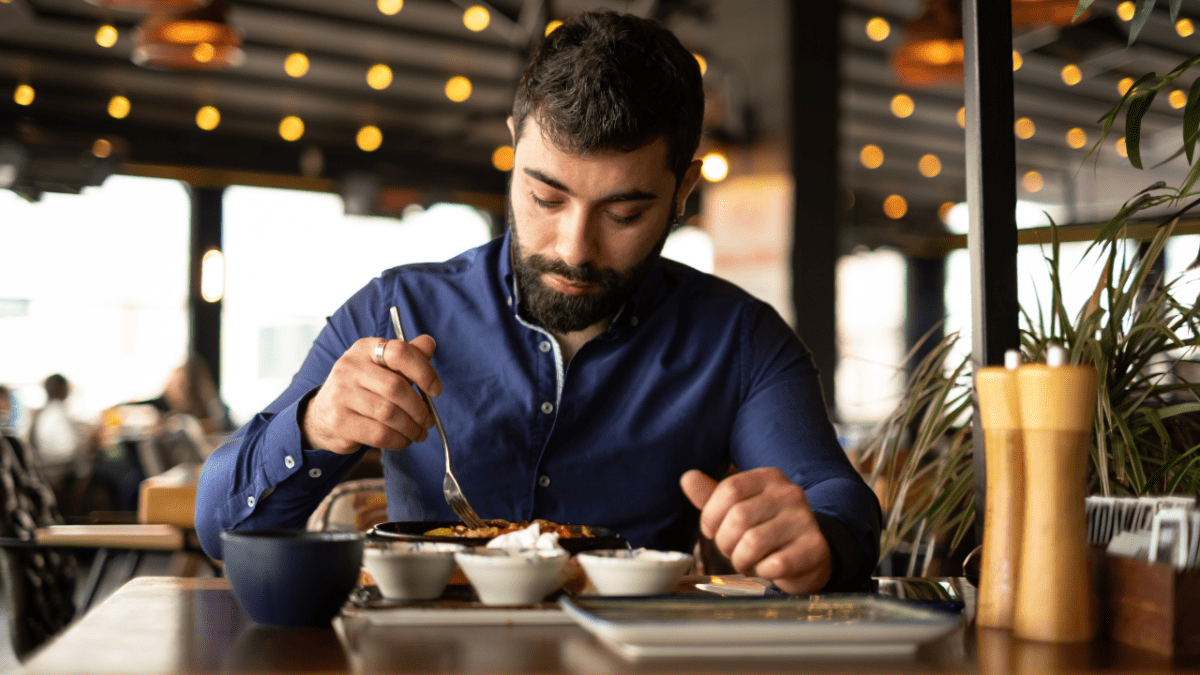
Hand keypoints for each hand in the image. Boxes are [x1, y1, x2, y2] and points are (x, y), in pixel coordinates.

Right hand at [301, 336, 442, 454]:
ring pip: (389, 413)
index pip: (400, 352)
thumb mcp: (383, 368)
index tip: (436, 390)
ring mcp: (341, 394)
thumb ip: (408, 356)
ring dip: (411, 428)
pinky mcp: (339, 421)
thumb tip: (429, 343)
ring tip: (418, 433)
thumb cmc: (362, 389)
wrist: (323, 415)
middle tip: (428, 421)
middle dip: (419, 408)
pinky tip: (403, 440)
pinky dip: (398, 440)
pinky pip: (378, 433)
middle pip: (396, 387)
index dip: (424, 372)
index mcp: (365, 349)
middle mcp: (350, 367)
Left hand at [680, 467, 831, 592]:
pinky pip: (774, 565)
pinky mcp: (814, 547)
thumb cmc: (766, 529)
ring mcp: (804, 519)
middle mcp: (789, 493)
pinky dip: (762, 572)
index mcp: (768, 478)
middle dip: (725, 542)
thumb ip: (711, 496)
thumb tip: (687, 478)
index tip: (712, 530)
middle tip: (732, 550)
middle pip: (738, 517)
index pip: (729, 489)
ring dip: (741, 560)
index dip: (711, 516)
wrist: (809, 555)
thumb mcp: (738, 508)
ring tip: (747, 561)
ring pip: (753, 543)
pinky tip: (767, 568)